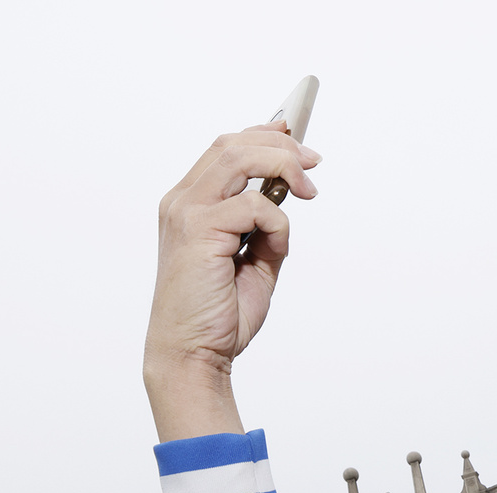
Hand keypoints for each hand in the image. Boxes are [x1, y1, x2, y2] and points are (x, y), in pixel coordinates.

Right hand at [144, 124, 320, 441]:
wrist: (193, 355)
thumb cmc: (218, 317)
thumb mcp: (255, 265)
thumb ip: (266, 231)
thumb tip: (287, 205)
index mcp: (189, 205)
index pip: (224, 150)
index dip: (261, 133)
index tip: (293, 132)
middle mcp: (182, 202)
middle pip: (232, 144)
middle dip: (280, 145)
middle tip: (314, 163)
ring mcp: (186, 213)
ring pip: (239, 157)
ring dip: (282, 165)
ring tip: (308, 189)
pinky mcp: (198, 231)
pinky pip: (254, 206)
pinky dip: (277, 223)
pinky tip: (277, 248)